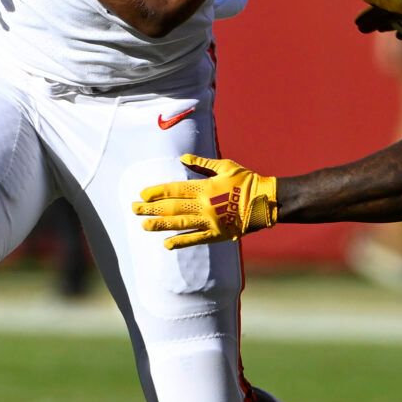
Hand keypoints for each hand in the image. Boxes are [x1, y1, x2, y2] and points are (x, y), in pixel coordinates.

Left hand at [135, 154, 278, 247]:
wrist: (266, 201)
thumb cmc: (246, 181)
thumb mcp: (225, 166)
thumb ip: (202, 164)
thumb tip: (183, 158)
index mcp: (205, 187)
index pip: (175, 189)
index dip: (157, 192)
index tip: (142, 194)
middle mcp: (204, 205)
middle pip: (172, 207)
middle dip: (151, 208)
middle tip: (134, 209)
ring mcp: (210, 221)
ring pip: (179, 223)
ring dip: (160, 224)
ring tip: (144, 225)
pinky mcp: (218, 234)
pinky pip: (196, 239)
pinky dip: (181, 241)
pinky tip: (167, 244)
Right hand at [355, 0, 401, 39]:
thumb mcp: (401, 3)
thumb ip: (383, 1)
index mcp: (397, 2)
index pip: (378, 10)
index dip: (367, 16)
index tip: (357, 23)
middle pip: (385, 15)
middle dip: (374, 21)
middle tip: (361, 29)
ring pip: (397, 21)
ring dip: (386, 25)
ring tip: (379, 29)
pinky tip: (399, 36)